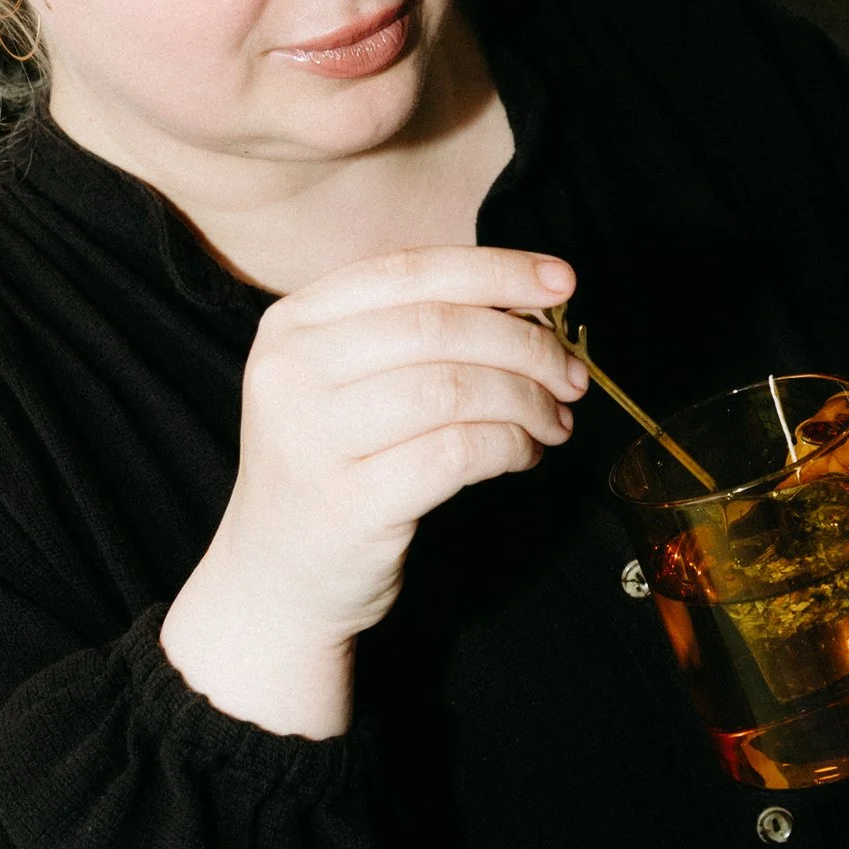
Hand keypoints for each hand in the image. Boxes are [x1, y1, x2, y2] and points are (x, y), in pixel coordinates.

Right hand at [161, 246, 586, 736]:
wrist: (276, 578)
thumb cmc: (333, 471)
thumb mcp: (346, 383)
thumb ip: (416, 334)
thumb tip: (528, 302)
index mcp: (293, 324)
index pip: (409, 270)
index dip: (496, 270)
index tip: (563, 284)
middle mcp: (291, 371)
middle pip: (439, 327)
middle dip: (526, 344)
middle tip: (571, 375)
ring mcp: (312, 438)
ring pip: (454, 388)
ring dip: (525, 401)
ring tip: (553, 421)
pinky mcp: (347, 503)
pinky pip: (458, 453)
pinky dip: (509, 446)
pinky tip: (523, 454)